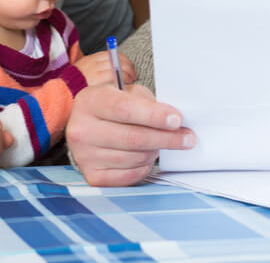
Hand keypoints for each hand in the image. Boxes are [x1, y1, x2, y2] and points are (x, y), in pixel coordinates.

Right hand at [66, 84, 193, 185]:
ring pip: (134, 158)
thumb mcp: (125, 93)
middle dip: (166, 138)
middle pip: (133, 137)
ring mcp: (84, 155)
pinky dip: (145, 167)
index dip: (154, 116)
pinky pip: (129, 175)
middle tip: (187, 137)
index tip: (177, 120)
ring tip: (161, 143)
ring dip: (155, 151)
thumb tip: (174, 121)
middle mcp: (82, 130)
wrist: (86, 125)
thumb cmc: (112, 106)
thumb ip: (147, 103)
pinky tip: (147, 156)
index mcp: (90, 102)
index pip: (125, 110)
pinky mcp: (92, 176)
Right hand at [75, 50, 135, 86]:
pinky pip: (114, 75)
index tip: (129, 66)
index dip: (124, 60)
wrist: (62, 94)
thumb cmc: (75, 88)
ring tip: (131, 79)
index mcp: (90, 59)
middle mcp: (92, 62)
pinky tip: (126, 83)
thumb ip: (98, 70)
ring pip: (117, 66)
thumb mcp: (85, 74)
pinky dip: (123, 78)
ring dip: (128, 72)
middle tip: (133, 74)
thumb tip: (117, 71)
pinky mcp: (95, 79)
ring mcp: (94, 70)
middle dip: (128, 66)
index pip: (112, 54)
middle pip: (116, 59)